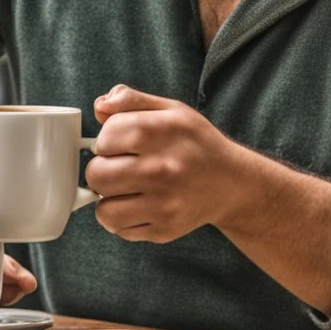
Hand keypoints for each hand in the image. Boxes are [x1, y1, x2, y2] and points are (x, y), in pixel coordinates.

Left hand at [87, 85, 244, 242]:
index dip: (106, 139)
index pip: (105, 137)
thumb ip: (131, 100)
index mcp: (161, 133)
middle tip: (118, 166)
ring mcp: (164, 204)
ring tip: (125, 188)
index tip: (119, 143)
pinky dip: (122, 218)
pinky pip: (120, 229)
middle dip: (101, 169)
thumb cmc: (197, 143)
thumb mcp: (170, 110)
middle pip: (97, 175)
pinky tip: (137, 204)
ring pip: (104, 209)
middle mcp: (163, 169)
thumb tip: (99, 107)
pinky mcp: (164, 229)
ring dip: (109, 198)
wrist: (233, 183)